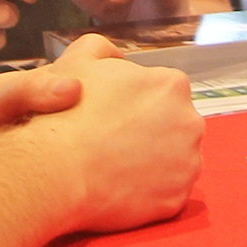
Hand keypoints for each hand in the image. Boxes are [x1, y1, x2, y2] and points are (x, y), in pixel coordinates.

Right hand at [34, 34, 204, 230]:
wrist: (56, 170)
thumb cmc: (65, 114)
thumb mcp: (77, 62)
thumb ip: (100, 49)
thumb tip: (114, 58)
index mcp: (172, 85)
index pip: (162, 92)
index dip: (135, 104)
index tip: (113, 116)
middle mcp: (190, 121)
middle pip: (174, 125)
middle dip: (152, 131)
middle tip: (114, 142)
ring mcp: (188, 162)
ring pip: (175, 159)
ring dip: (155, 162)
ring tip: (117, 166)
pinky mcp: (177, 197)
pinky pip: (168, 192)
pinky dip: (150, 191)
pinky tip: (123, 188)